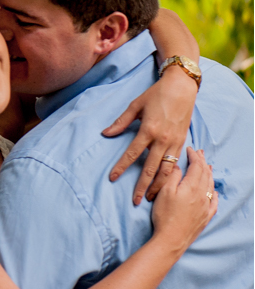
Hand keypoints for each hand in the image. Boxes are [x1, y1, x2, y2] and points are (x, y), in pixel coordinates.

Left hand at [103, 68, 197, 204]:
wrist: (182, 87)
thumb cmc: (157, 94)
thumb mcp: (135, 105)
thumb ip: (121, 122)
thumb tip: (105, 133)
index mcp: (148, 130)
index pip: (132, 154)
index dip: (121, 167)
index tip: (112, 178)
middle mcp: (163, 140)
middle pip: (151, 169)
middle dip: (142, 186)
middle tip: (134, 201)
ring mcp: (175, 142)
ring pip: (167, 170)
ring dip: (159, 186)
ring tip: (150, 197)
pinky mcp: (182, 142)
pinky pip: (176, 163)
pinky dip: (171, 176)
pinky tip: (166, 185)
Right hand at [150, 148, 216, 253]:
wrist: (172, 239)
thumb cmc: (165, 215)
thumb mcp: (164, 192)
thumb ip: (172, 177)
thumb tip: (177, 166)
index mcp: (192, 187)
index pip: (196, 166)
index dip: (194, 156)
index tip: (190, 149)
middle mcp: (202, 195)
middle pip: (205, 174)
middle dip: (202, 162)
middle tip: (199, 153)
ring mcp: (206, 206)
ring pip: (210, 185)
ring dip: (209, 174)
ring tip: (207, 166)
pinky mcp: (206, 216)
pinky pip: (214, 201)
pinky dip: (213, 192)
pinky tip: (213, 191)